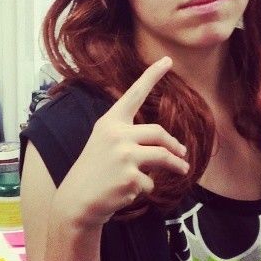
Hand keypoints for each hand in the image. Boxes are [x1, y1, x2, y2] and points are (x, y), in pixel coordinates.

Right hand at [55, 57, 188, 227]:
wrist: (77, 200)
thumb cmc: (93, 170)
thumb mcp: (104, 142)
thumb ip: (128, 135)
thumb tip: (167, 144)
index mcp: (110, 121)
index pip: (134, 94)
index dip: (151, 75)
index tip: (167, 60)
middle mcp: (116, 134)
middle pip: (160, 132)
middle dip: (175, 145)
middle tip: (183, 154)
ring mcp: (123, 155)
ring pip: (163, 156)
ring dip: (176, 165)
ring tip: (182, 170)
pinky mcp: (130, 177)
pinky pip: (152, 181)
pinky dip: (147, 188)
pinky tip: (131, 191)